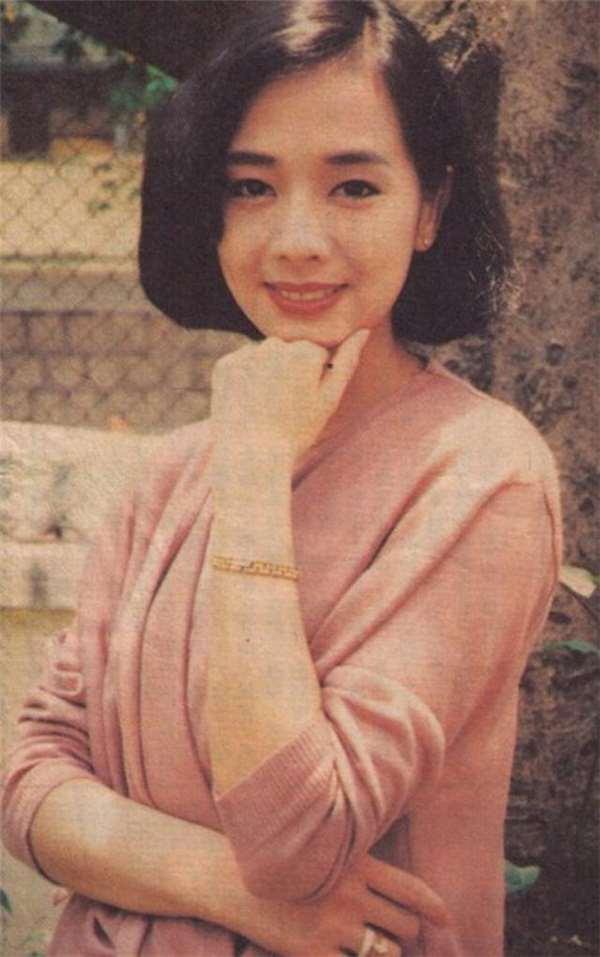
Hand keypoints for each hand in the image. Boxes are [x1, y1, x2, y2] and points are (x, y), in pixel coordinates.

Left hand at [210, 330, 369, 472]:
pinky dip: (245, 379)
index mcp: (306, 351)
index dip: (314, 380)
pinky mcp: (225, 366)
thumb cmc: (296, 431)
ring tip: (265, 406)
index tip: (304, 402)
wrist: (250, 457)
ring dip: (267, 372)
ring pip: (265, 356)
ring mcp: (246, 354)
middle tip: (284, 407)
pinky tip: (248, 403)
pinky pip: (242, 364)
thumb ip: (347, 361)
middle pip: (290, 351)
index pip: (316, 354)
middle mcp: (275, 345)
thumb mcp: (328, 399)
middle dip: (290, 370)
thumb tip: (363, 331)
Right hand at [230, 853, 448, 956]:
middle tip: (384, 930)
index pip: (409, 889)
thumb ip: (362, 871)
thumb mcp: (326, 854)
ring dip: (382, 953)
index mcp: (355, 863)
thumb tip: (404, 901)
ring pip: (384, 953)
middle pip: (403, 926)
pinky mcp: (311, 953)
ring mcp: (331, 926)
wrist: (231, 877)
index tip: (445, 919)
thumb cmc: (285, 863)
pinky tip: (340, 953)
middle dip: (401, 932)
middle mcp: (349, 894)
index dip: (432, 907)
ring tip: (363, 942)